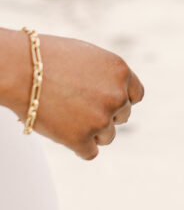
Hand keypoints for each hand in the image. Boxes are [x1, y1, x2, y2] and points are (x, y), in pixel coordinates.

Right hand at [0, 29, 143, 159]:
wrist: (21, 69)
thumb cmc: (49, 58)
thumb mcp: (89, 57)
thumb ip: (107, 76)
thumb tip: (117, 93)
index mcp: (120, 72)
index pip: (136, 95)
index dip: (122, 100)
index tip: (109, 103)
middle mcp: (117, 96)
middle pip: (123, 116)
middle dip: (106, 114)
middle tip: (81, 109)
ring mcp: (100, 119)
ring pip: (108, 136)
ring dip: (92, 132)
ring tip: (68, 118)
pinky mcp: (81, 139)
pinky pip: (90, 152)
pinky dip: (79, 147)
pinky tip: (66, 135)